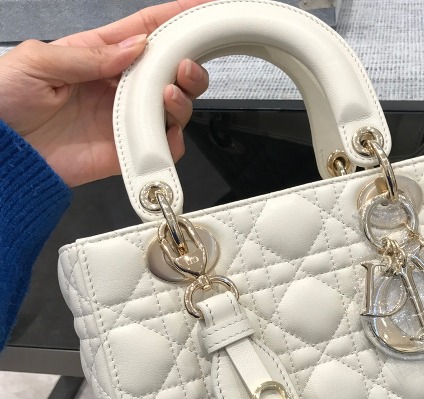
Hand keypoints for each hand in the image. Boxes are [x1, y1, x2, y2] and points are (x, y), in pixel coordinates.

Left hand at [0, 0, 211, 186]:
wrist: (3, 155)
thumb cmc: (6, 100)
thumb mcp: (38, 61)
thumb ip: (90, 54)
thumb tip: (137, 47)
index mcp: (98, 55)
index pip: (144, 32)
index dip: (175, 18)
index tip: (201, 10)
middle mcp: (118, 87)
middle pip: (169, 71)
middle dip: (187, 64)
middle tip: (184, 66)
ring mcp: (126, 120)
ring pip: (174, 107)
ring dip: (182, 98)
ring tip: (168, 94)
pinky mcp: (128, 151)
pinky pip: (163, 146)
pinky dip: (173, 139)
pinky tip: (164, 129)